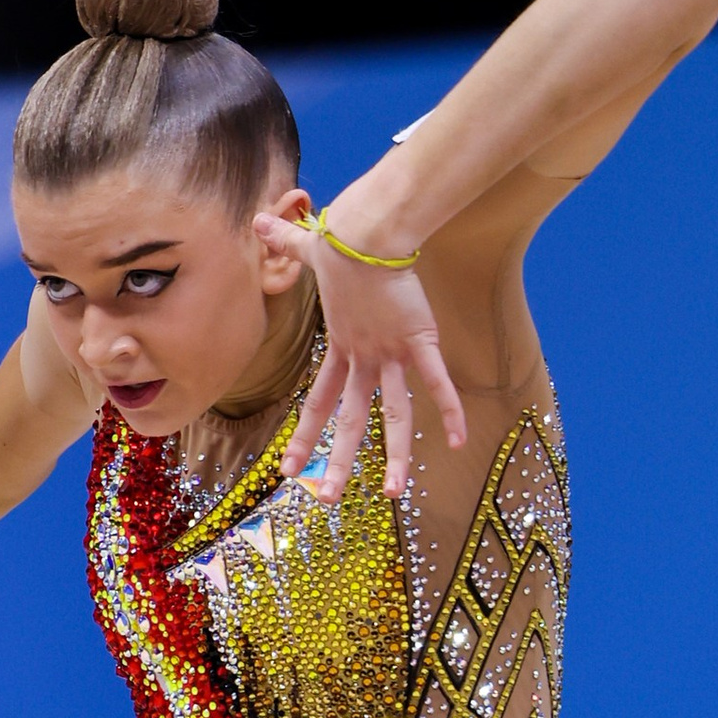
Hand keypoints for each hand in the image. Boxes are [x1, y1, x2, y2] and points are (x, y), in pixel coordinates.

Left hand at [254, 205, 467, 501]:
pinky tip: (458, 442)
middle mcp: (364, 356)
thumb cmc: (343, 236)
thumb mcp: (309, 247)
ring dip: (395, 455)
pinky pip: (436, 381)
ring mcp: (391, 352)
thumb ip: (287, 241)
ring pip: (394, 414)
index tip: (288, 470)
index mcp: (340, 345)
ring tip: (394, 493)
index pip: (318, 401)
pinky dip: (449, 411)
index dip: (304, 436)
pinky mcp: (419, 338)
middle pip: (350, 419)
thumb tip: (259, 218)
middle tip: (326, 499)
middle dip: (338, 461)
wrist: (369, 227)